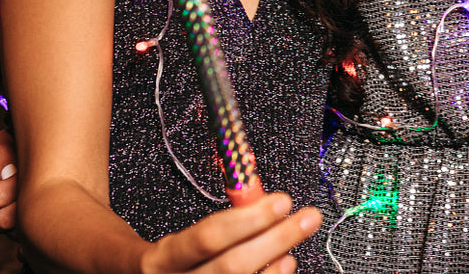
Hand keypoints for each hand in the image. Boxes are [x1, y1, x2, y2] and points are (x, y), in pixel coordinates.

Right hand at [140, 194, 322, 273]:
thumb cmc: (167, 261)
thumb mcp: (180, 238)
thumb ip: (221, 225)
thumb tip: (266, 203)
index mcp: (161, 259)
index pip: (208, 237)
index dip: (249, 219)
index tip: (282, 201)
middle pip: (231, 267)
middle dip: (275, 239)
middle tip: (307, 218)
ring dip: (275, 269)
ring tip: (294, 249)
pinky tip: (282, 269)